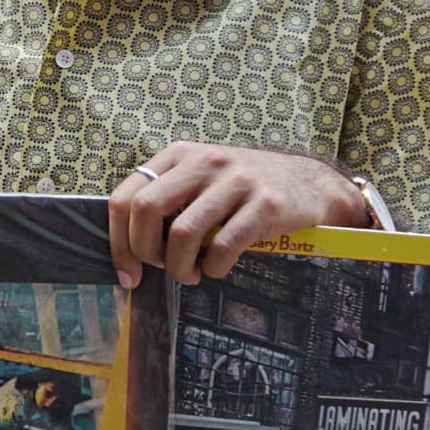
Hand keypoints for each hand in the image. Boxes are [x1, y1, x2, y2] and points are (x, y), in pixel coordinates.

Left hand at [108, 143, 363, 288]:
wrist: (311, 184)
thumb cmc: (245, 189)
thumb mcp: (202, 177)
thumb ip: (168, 198)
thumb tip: (128, 245)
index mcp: (180, 155)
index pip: (126, 196)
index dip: (118, 240)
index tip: (127, 271)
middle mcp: (204, 162)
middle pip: (146, 210)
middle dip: (145, 252)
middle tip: (160, 268)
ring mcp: (236, 181)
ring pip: (183, 234)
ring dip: (180, 268)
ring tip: (191, 274)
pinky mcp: (265, 204)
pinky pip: (223, 247)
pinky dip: (214, 268)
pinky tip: (217, 268)